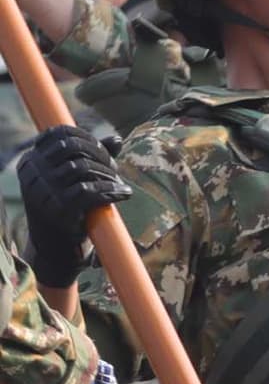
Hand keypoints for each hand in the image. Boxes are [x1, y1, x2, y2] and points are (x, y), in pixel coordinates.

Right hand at [15, 125, 126, 290]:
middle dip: (101, 155)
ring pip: (82, 168)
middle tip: (115, 170)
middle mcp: (31, 174)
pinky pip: (90, 191)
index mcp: (30, 162)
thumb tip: (117, 139)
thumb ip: (93, 158)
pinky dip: (112, 191)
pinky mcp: (57, 211)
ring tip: (118, 185)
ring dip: (108, 175)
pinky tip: (124, 194)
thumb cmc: (68, 210)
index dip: (88, 138)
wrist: (56, 249)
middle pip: (73, 148)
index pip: (59, 134)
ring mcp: (42, 193)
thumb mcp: (75, 180)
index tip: (105, 151)